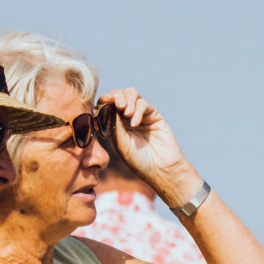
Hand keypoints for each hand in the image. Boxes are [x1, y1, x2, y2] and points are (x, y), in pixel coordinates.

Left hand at [97, 87, 197, 204]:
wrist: (161, 169)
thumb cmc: (140, 162)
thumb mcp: (121, 144)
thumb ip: (115, 125)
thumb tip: (108, 105)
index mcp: (116, 124)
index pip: (107, 105)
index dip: (104, 100)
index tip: (103, 103)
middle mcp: (128, 117)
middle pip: (118, 95)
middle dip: (115, 96)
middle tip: (118, 106)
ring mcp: (141, 114)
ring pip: (131, 93)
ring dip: (127, 99)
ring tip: (126, 113)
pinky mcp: (154, 115)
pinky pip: (143, 103)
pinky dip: (137, 110)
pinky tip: (135, 123)